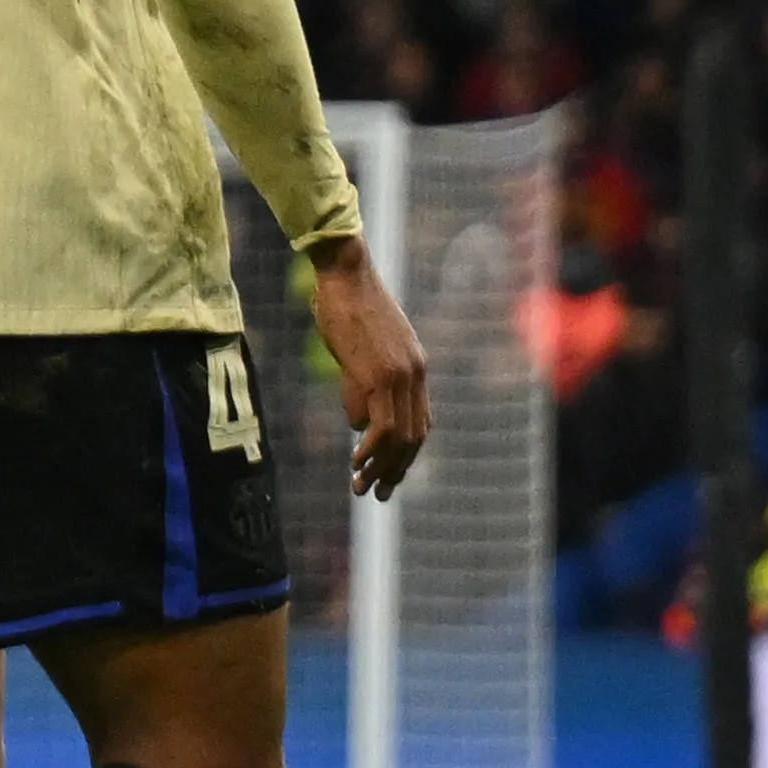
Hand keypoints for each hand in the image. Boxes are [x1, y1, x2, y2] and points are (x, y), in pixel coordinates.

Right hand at [308, 234, 431, 502]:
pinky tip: (355, 461)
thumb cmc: (347, 304)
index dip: (406, 455)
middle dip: (396, 470)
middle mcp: (415, 375)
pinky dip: (370, 449)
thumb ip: (365, 384)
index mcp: (416, 368)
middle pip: (415, 436)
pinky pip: (379, 423)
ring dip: (381, 466)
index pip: (421, 423)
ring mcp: (399, 376)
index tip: (387, 475)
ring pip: (400, 436)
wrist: (346, 273)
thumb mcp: (362, 350)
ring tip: (361, 485)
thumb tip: (359, 421)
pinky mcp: (378, 374)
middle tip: (377, 493)